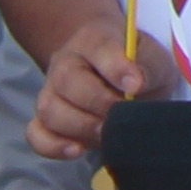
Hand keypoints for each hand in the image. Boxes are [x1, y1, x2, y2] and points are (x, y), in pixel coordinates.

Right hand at [26, 29, 174, 160]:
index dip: (116, 67)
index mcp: (94, 39)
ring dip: (79, 126)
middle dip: (98, 102)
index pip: (99, 47)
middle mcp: (65, 62)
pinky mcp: (45, 120)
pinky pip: (36, 134)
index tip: (135, 86)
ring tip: (106, 133)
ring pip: (49, 109)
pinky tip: (77, 150)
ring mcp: (50, 91)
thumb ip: (149, 67)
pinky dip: (53, 145)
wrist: (117, 76)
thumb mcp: (154, 59)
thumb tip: (135, 85)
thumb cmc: (137, 65)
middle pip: (67, 80)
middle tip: (121, 115)